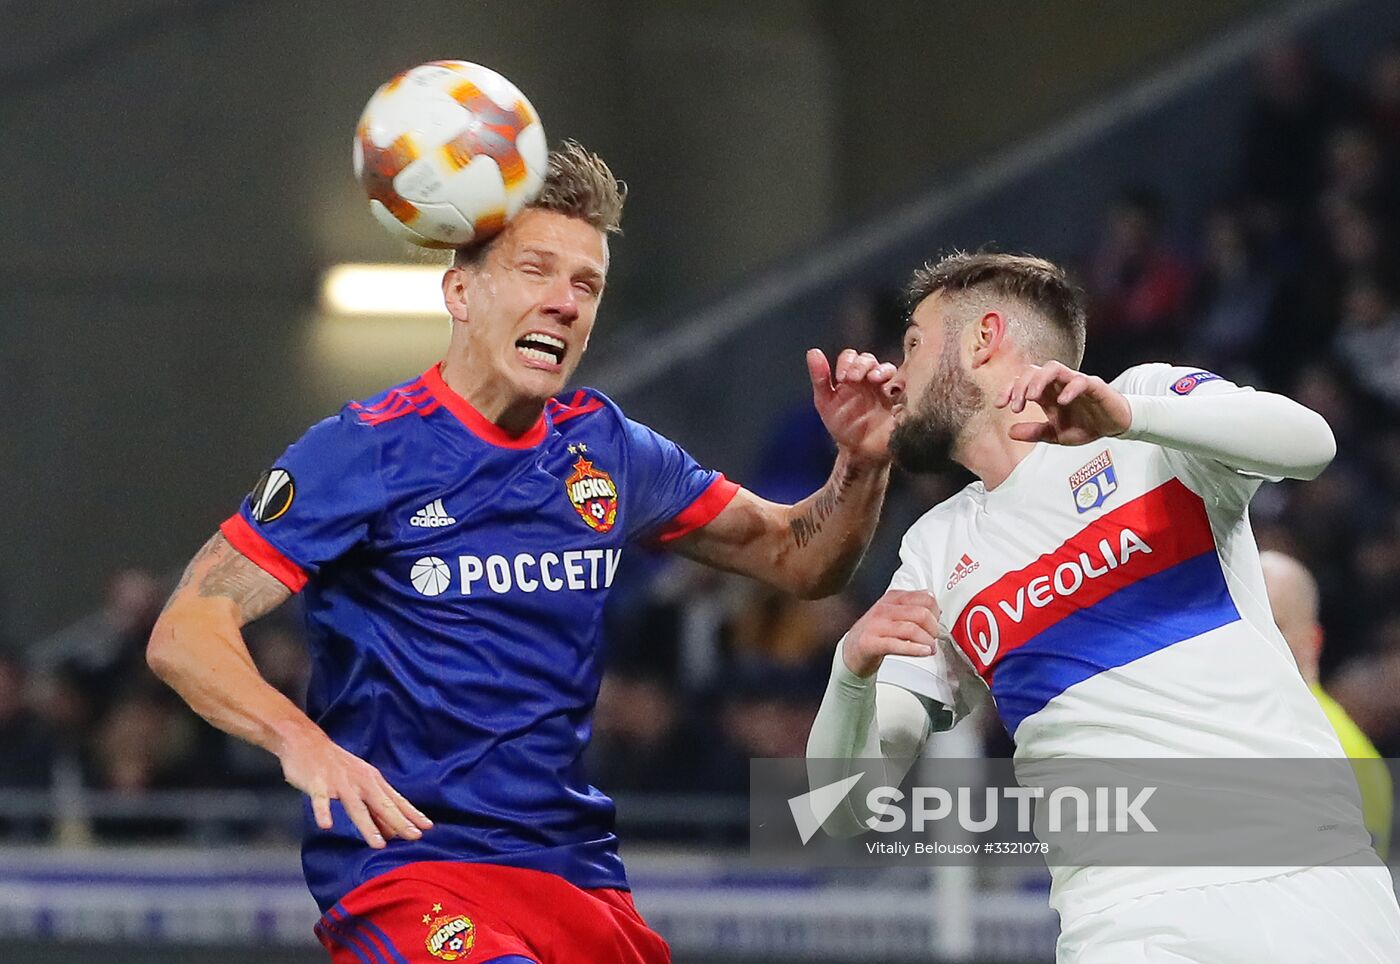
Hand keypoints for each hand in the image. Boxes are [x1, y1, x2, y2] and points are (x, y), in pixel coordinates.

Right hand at [277, 724, 433, 848]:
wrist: (306, 741)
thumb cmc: (337, 766)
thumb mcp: (360, 782)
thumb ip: (374, 807)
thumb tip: (391, 832)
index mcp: (372, 781)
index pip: (396, 801)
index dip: (412, 814)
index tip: (428, 827)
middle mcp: (360, 782)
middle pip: (382, 805)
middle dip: (399, 821)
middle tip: (414, 837)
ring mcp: (339, 783)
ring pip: (356, 807)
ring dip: (368, 825)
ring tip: (378, 844)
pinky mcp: (318, 783)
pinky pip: (320, 800)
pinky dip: (323, 811)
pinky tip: (326, 825)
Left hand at [808, 348, 897, 466]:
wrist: (858, 451)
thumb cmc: (842, 425)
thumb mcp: (825, 402)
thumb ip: (820, 378)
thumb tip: (813, 352)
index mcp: (851, 377)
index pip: (851, 357)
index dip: (847, 362)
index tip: (841, 377)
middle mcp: (868, 380)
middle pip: (869, 359)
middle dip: (861, 365)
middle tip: (853, 379)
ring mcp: (884, 389)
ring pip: (888, 368)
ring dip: (881, 370)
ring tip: (874, 379)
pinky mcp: (899, 401)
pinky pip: (904, 386)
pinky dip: (900, 382)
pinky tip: (891, 390)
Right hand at [841, 589, 941, 677]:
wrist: (851, 651)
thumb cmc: (875, 633)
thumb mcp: (893, 613)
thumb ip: (912, 606)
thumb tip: (934, 603)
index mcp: (892, 599)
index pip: (924, 598)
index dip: (936, 612)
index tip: (937, 622)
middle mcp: (883, 609)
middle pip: (920, 613)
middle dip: (933, 628)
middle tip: (934, 637)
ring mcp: (876, 625)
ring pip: (911, 628)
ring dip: (927, 640)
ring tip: (930, 648)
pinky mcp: (870, 643)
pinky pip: (897, 644)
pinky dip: (914, 649)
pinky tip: (923, 652)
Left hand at [995, 361, 1131, 445]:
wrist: (1115, 426)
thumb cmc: (1086, 425)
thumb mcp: (1056, 434)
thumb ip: (1034, 432)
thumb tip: (1010, 432)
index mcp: (1047, 393)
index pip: (1022, 382)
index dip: (1008, 390)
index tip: (999, 404)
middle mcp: (1058, 384)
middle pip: (1033, 370)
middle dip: (1020, 386)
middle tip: (1016, 406)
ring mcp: (1075, 382)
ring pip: (1054, 368)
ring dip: (1039, 380)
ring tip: (1032, 397)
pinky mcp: (1095, 386)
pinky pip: (1081, 380)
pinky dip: (1070, 389)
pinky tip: (1061, 401)